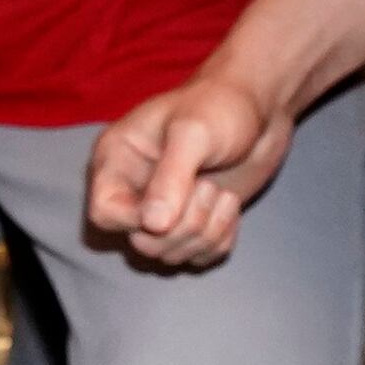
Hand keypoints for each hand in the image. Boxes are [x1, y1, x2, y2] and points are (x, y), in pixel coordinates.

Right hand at [85, 68, 289, 270]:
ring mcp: (165, 209)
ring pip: (170, 255)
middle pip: (140, 242)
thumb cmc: (221, 106)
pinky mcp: (193, 222)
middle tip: (209, 188)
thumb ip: (171, 178)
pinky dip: (220, 240)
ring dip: (206, 233)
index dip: (137, 219)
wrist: (260, 109)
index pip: (104, 213)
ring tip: (222, 194)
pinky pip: (198, 257)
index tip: (174, 203)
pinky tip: (230, 208)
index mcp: (118, 160)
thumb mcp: (193, 133)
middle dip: (183, 226)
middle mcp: (134, 189)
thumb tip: (153, 225)